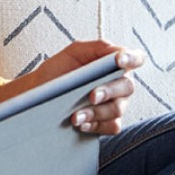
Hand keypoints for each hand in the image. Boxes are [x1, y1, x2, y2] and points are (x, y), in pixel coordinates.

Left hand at [0, 40, 143, 135]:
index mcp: (114, 65)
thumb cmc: (58, 71)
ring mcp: (116, 105)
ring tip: (75, 115)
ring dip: (96, 112)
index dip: (132, 58)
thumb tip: (116, 51)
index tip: (119, 60)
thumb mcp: (73, 52)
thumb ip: (97, 47)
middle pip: (127, 87)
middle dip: (109, 91)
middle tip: (91, 96)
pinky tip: (80, 124)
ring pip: (117, 109)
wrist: (39, 94)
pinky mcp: (108, 123)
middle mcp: (118, 85)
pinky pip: (111, 126)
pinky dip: (95, 125)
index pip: (135, 58)